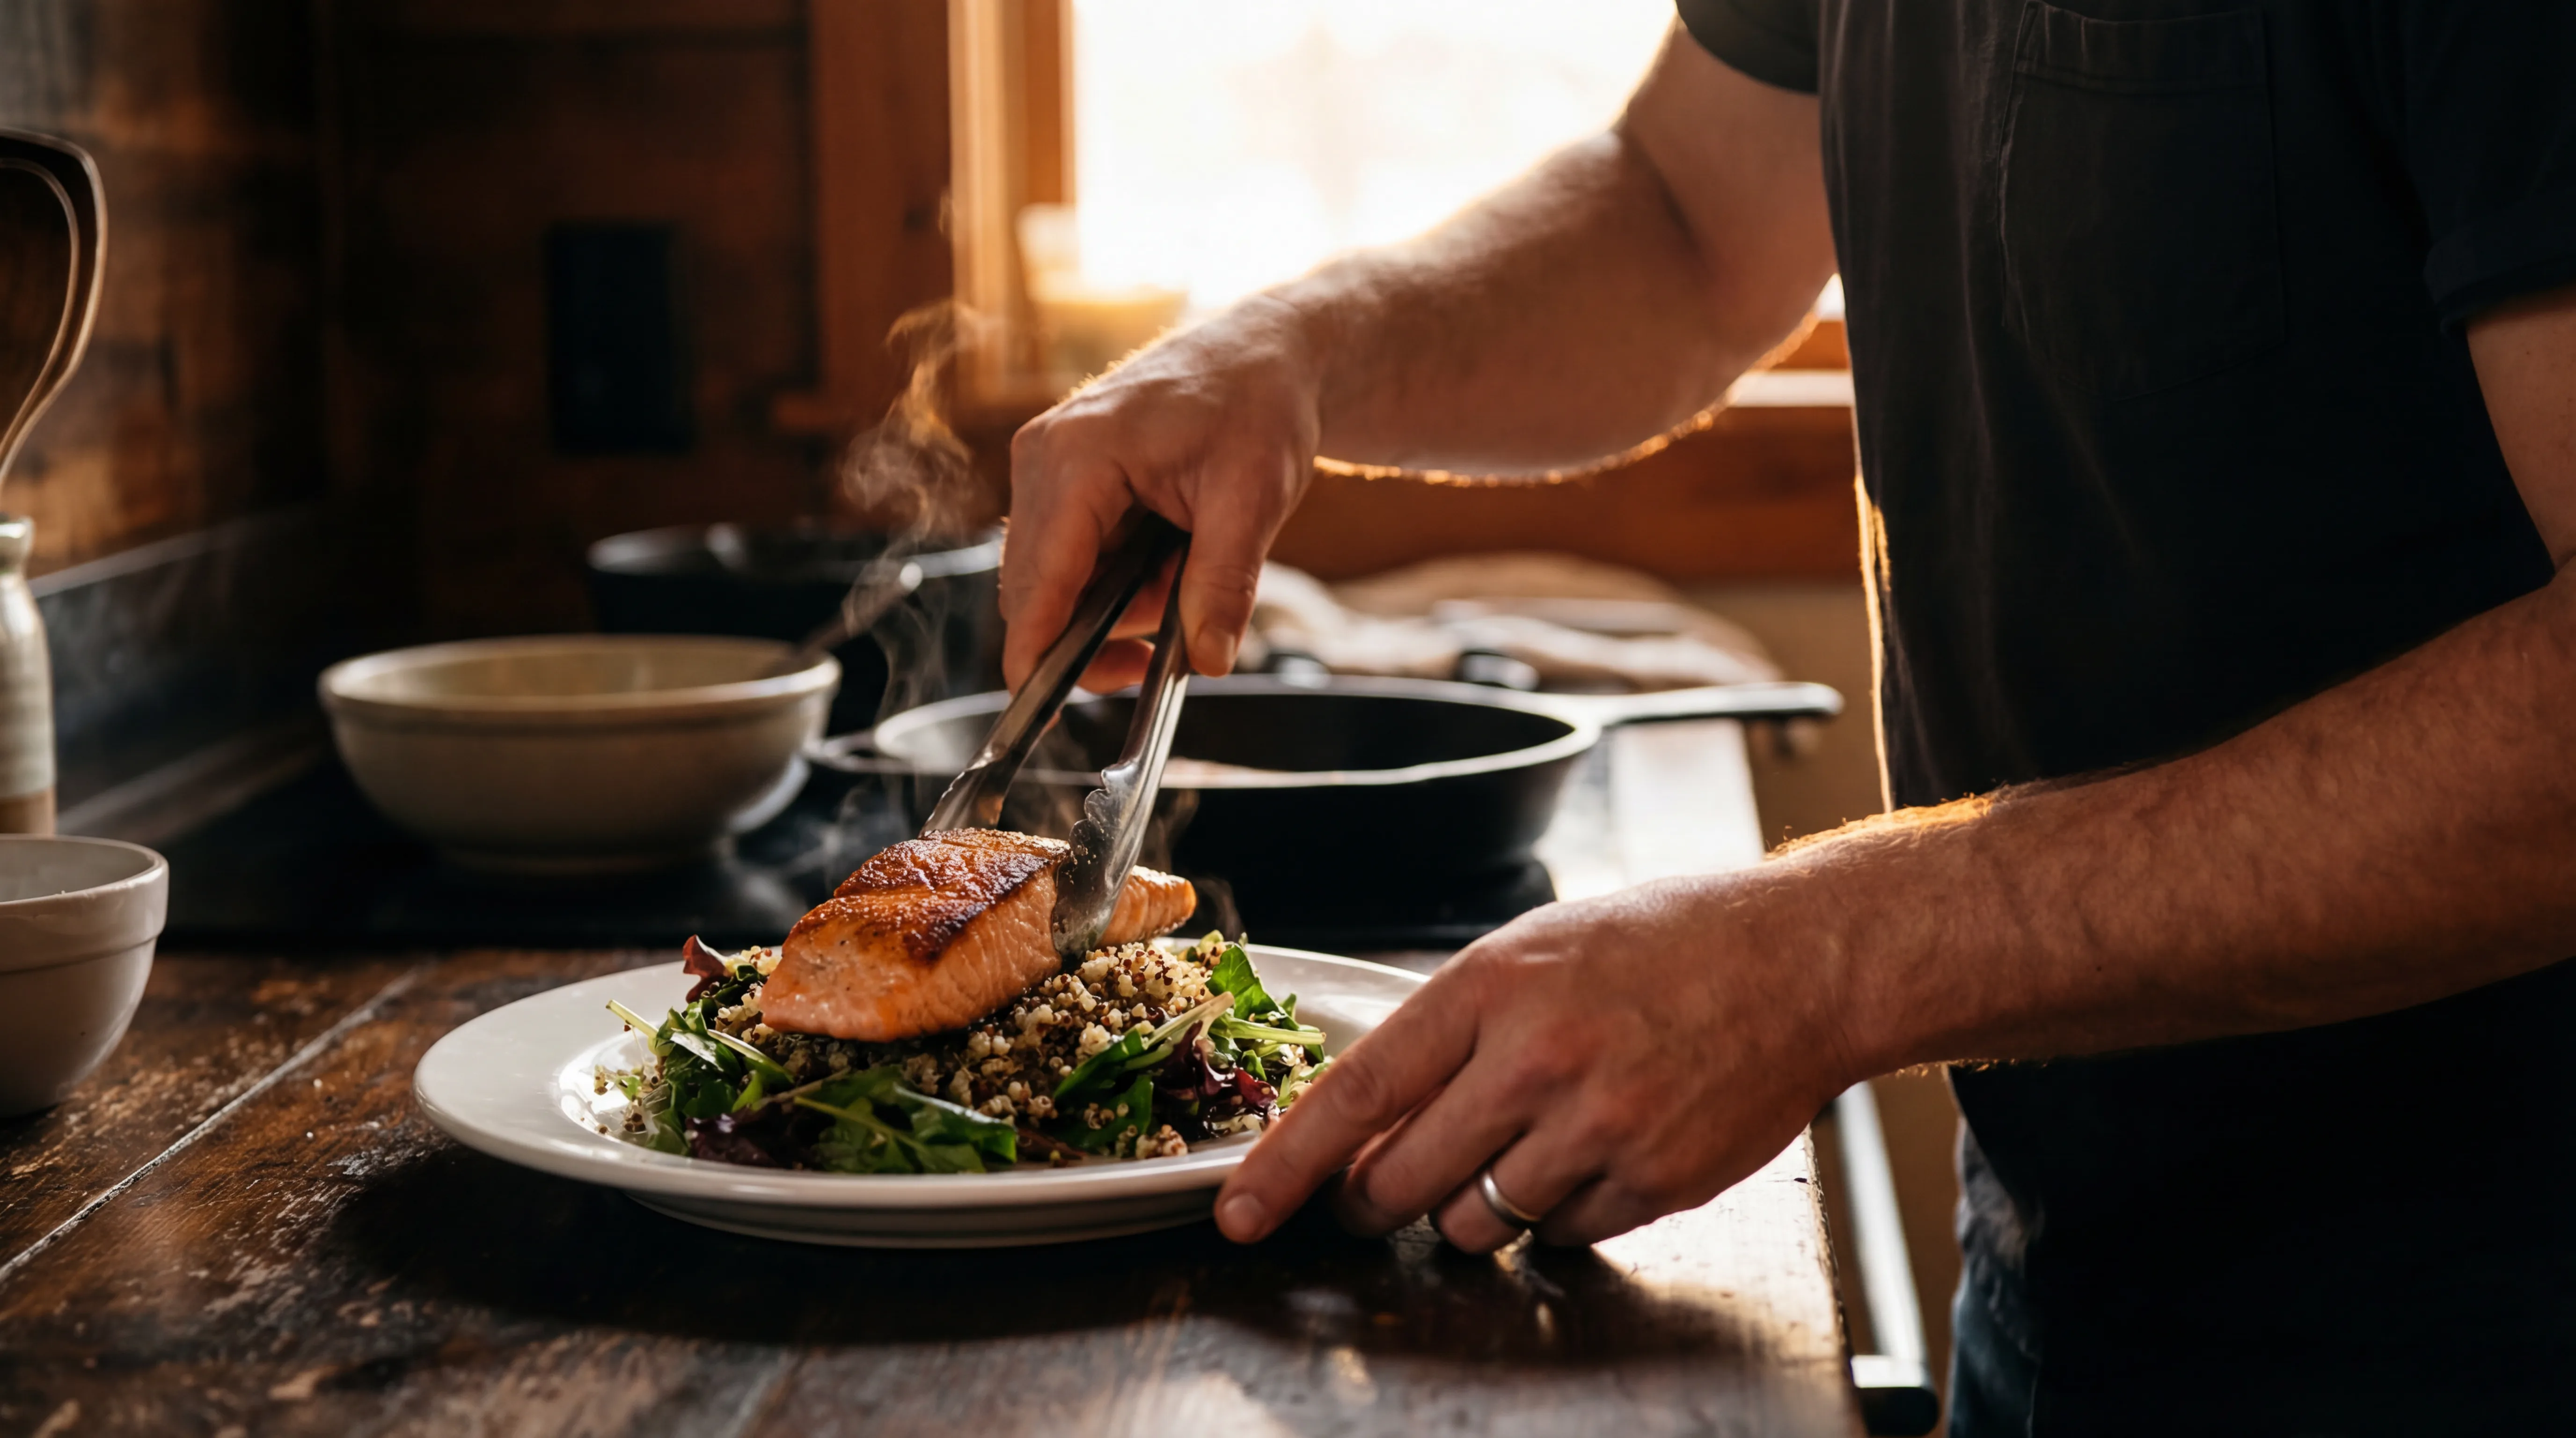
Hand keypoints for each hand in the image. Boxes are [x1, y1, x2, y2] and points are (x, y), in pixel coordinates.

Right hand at [1002, 297, 1323, 690]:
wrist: (1264, 354)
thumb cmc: (1257, 404)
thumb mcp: (1253, 498)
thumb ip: (1223, 584)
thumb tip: (1208, 658)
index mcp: (1078, 456)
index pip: (1039, 579)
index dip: (1037, 652)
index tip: (1040, 706)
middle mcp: (1043, 457)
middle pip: (1035, 589)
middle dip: (1096, 632)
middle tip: (1167, 641)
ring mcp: (1045, 465)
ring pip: (1053, 580)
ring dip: (1112, 604)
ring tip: (1184, 574)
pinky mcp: (1059, 477)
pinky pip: (1067, 557)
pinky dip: (1112, 579)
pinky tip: (1163, 560)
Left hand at [1213, 873, 1863, 1250]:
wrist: (1795, 961)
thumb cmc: (1657, 946)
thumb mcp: (1530, 955)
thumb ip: (1447, 1031)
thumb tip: (1365, 1118)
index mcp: (1492, 989)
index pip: (1358, 1093)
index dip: (1287, 1165)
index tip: (1241, 1210)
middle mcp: (1539, 1060)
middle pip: (1403, 1181)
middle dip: (1374, 1201)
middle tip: (1381, 1191)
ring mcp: (1600, 1127)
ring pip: (1476, 1223)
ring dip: (1475, 1206)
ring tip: (1522, 1145)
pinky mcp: (1655, 1180)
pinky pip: (1562, 1235)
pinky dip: (1560, 1211)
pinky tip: (1595, 1149)